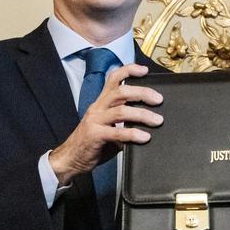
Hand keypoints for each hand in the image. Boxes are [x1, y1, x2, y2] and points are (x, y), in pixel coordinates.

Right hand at [47, 63, 162, 184]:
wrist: (70, 159)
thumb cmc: (93, 142)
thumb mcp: (109, 126)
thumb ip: (125, 122)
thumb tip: (149, 122)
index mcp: (101, 102)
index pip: (113, 79)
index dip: (128, 70)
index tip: (145, 70)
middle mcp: (98, 108)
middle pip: (121, 92)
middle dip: (142, 93)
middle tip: (159, 99)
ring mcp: (95, 121)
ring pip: (121, 111)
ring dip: (142, 114)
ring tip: (157, 120)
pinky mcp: (95, 136)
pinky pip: (117, 132)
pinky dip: (133, 134)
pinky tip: (145, 137)